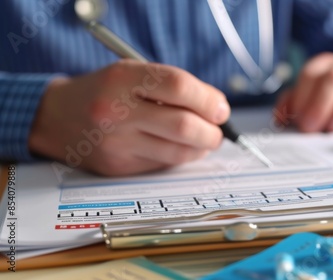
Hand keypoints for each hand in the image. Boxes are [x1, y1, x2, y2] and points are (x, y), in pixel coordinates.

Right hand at [29, 59, 229, 175]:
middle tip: (217, 130)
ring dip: (201, 148)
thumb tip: (216, 108)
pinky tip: (181, 148)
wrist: (56, 118)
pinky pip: (163, 164)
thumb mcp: (131, 73)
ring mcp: (116, 143)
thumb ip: (172, 86)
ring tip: (204, 140)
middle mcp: (116, 111)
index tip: (220, 108)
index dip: (209, 99)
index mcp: (123, 78)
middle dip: (211, 131)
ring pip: (177, 152)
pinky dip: (181, 157)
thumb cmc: (104, 91)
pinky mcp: (118, 167)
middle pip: (183, 125)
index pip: (179, 86)